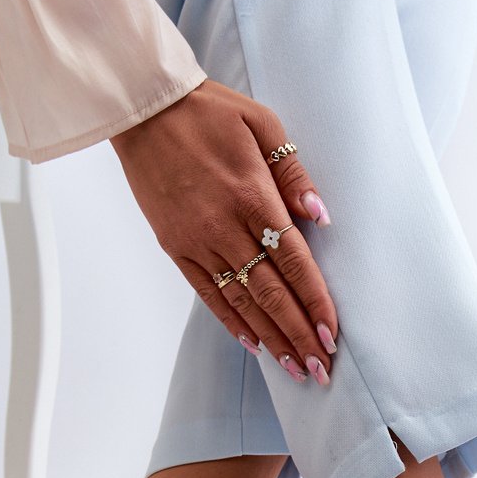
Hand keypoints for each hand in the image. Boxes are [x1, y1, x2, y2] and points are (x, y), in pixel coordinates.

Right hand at [111, 79, 337, 384]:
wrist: (144, 108)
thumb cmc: (209, 112)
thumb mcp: (263, 124)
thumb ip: (294, 174)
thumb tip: (321, 218)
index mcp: (253, 196)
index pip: (294, 262)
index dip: (315, 301)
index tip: (332, 334)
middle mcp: (225, 227)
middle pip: (271, 293)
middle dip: (299, 335)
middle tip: (321, 369)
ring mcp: (197, 242)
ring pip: (242, 302)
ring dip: (271, 338)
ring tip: (295, 368)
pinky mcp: (175, 248)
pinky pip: (208, 294)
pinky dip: (232, 322)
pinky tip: (254, 345)